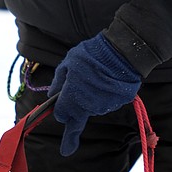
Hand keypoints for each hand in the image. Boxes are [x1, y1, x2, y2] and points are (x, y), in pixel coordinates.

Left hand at [49, 33, 140, 156]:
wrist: (120, 54)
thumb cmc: (92, 55)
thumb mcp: (68, 62)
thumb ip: (58, 80)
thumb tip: (52, 94)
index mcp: (71, 98)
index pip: (61, 115)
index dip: (59, 112)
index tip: (59, 111)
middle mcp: (86, 108)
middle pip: (76, 118)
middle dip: (73, 112)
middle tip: (75, 106)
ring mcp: (102, 108)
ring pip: (91, 109)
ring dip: (89, 100)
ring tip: (94, 80)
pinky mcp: (116, 105)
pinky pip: (105, 103)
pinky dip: (103, 96)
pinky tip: (106, 82)